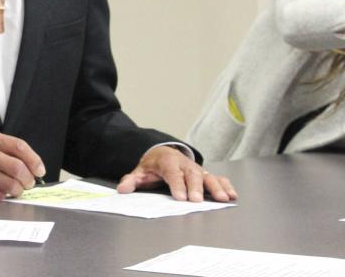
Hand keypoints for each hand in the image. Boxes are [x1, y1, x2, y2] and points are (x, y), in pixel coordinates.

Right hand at [0, 129, 45, 198]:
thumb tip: (33, 165)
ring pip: (10, 184)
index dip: (34, 160)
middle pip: (17, 168)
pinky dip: (5, 194)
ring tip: (18, 188)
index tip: (40, 170)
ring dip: (19, 189)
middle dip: (28, 179)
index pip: (19, 147)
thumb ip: (7, 148)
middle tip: (30, 182)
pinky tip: (4, 190)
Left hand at [116, 145, 238, 201]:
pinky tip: (232, 196)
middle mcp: (184, 164)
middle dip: (195, 188)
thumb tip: (122, 189)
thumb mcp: (140, 171)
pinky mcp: (205, 174)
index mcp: (167, 162)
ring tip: (223, 199)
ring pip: (207, 176)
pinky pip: (218, 178)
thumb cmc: (153, 165)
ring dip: (216, 187)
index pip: (172, 173)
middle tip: (197, 201)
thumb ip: (132, 180)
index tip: (180, 198)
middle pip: (191, 175)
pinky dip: (226, 186)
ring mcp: (196, 169)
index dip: (177, 184)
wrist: (163, 152)